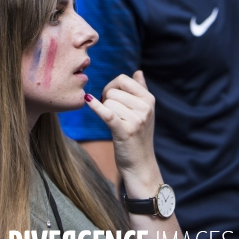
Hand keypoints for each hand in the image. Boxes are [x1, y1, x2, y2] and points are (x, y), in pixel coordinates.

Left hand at [85, 71, 160, 195]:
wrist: (141, 166)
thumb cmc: (139, 136)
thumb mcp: (145, 112)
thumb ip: (141, 90)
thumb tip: (138, 72)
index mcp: (149, 99)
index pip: (123, 79)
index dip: (112, 86)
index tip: (111, 98)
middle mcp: (145, 108)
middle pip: (113, 91)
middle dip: (107, 100)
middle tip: (112, 114)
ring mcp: (136, 119)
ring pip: (108, 102)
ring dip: (106, 111)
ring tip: (115, 124)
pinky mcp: (124, 131)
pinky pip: (106, 112)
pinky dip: (95, 107)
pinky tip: (88, 101)